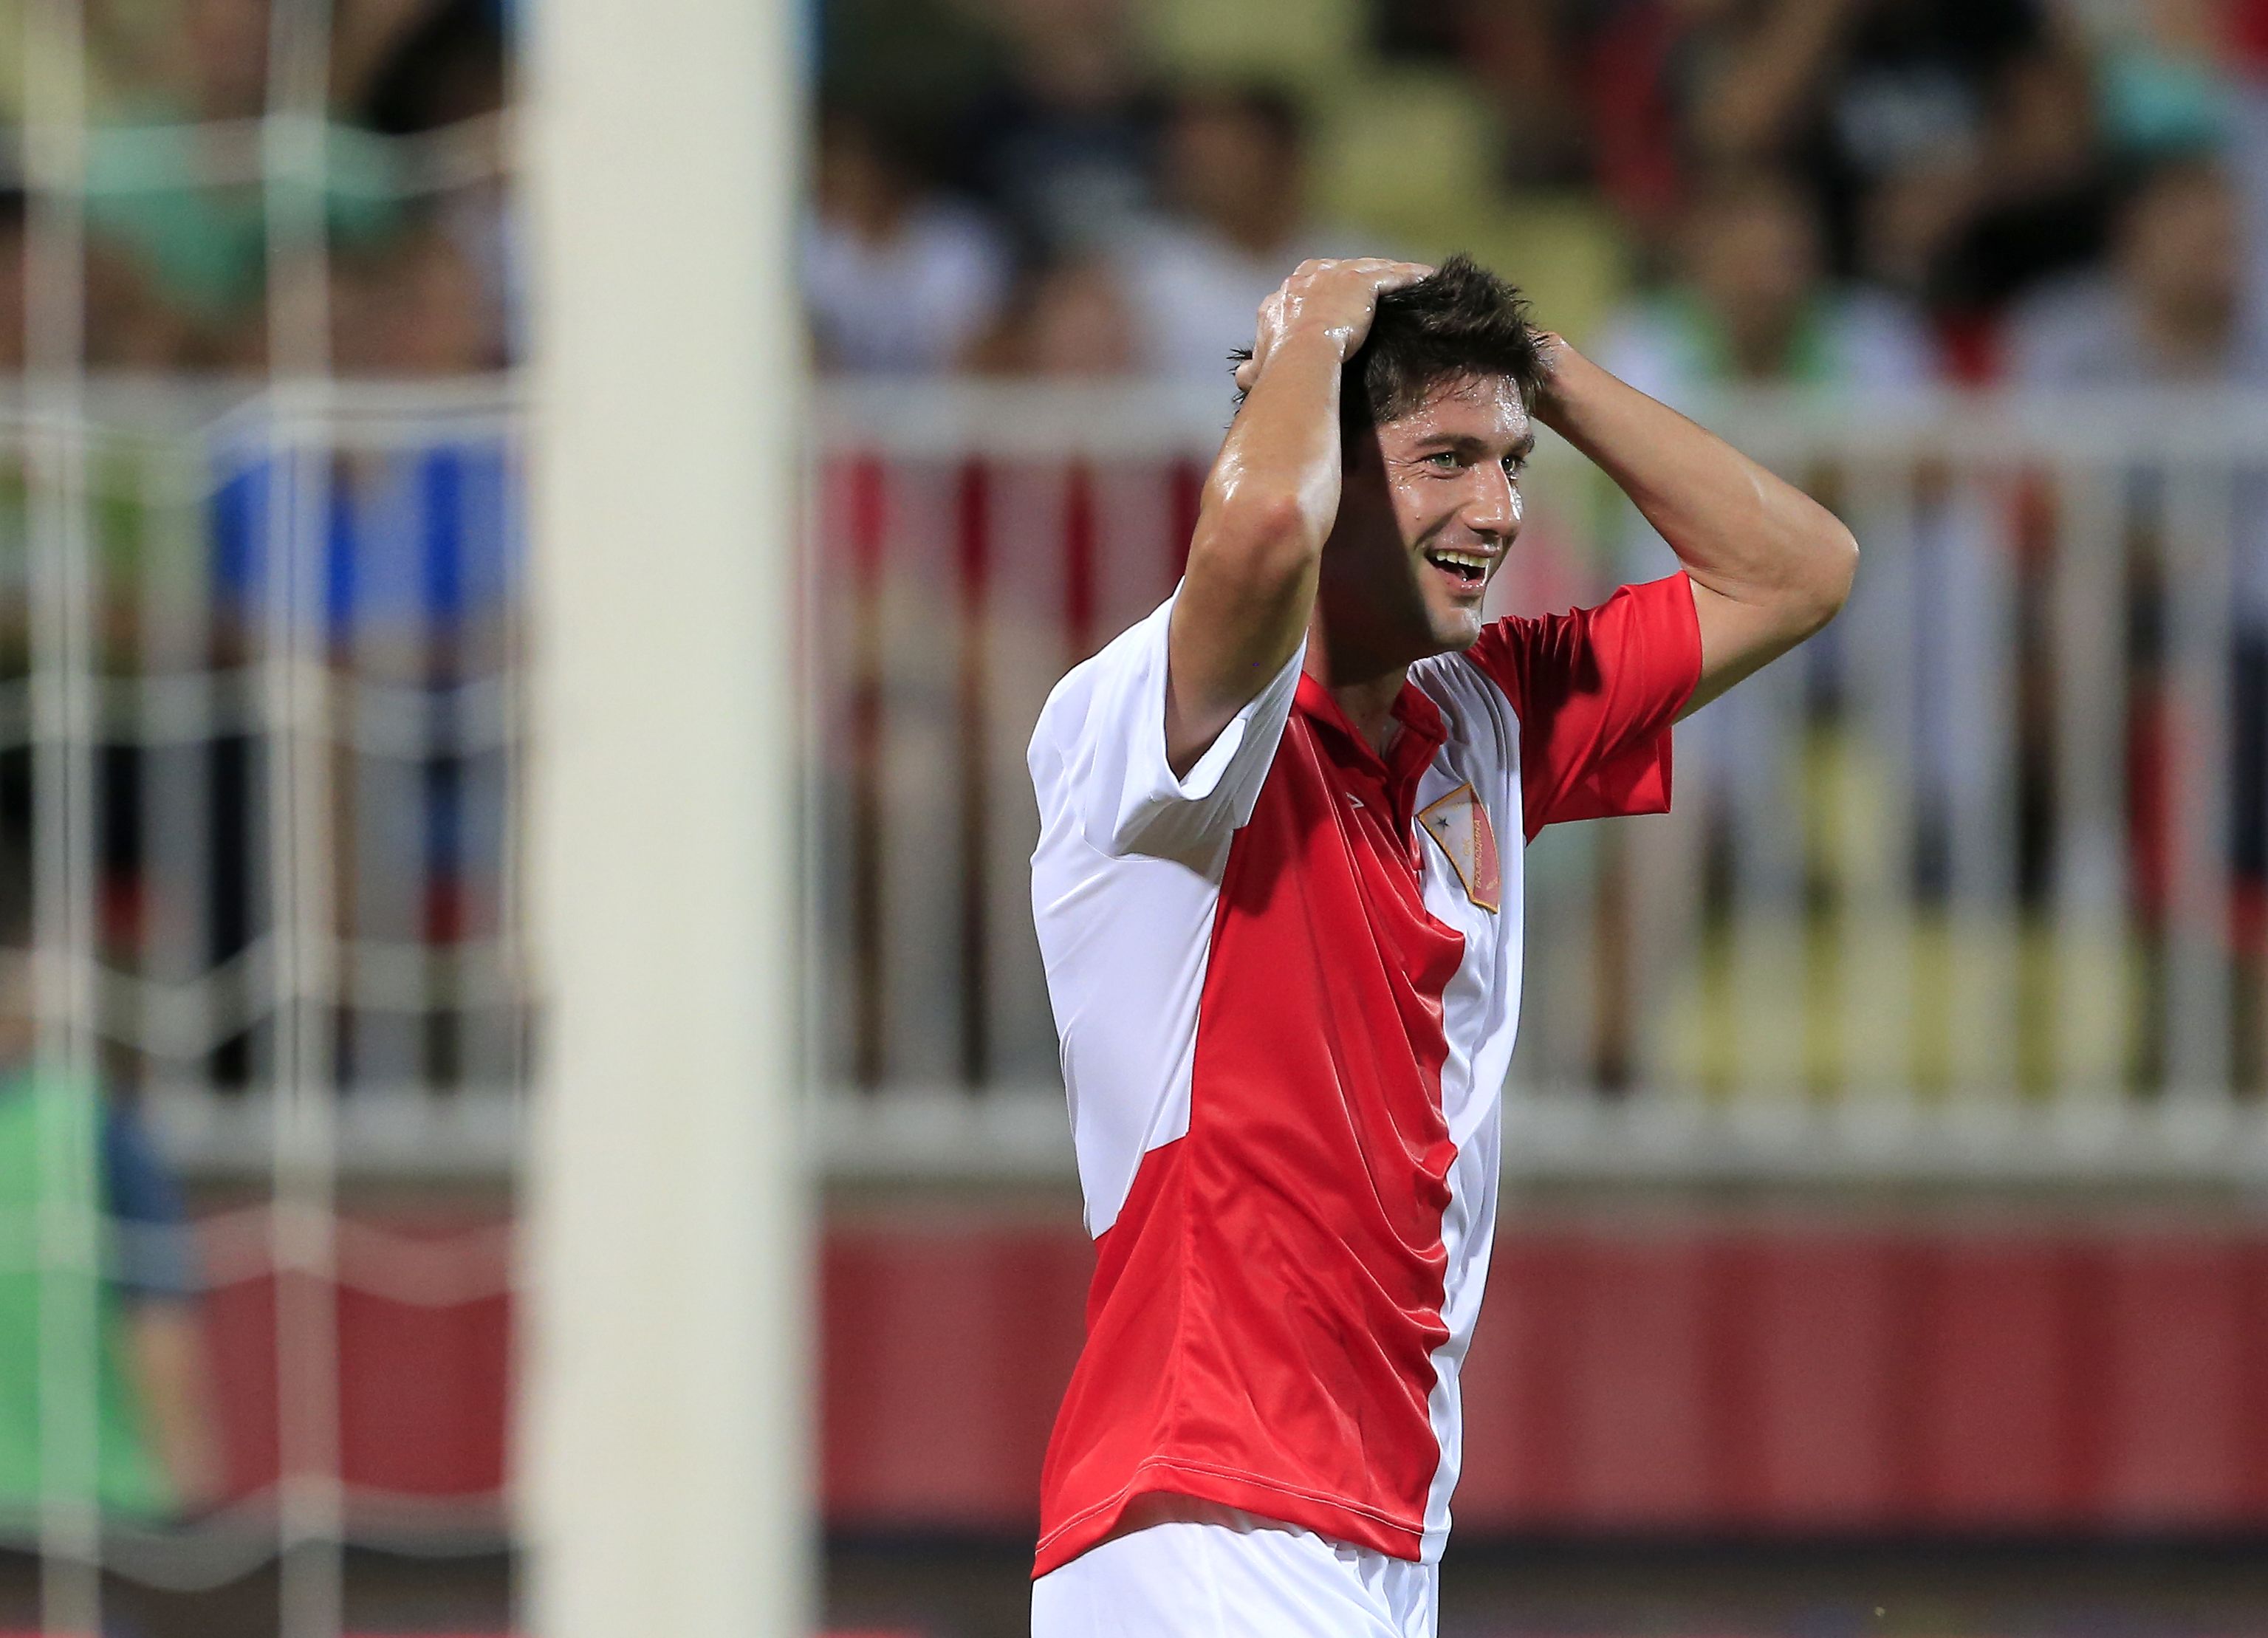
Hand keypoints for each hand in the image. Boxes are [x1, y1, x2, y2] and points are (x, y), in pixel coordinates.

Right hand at [1233, 258, 1432, 393]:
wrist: (1299, 360)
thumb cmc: (1279, 371)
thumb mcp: (1260, 369)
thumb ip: (1252, 368)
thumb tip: (1243, 375)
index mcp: (1281, 299)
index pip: (1305, 287)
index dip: (1323, 293)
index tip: (1337, 302)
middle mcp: (1305, 279)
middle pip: (1338, 272)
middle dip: (1357, 276)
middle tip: (1379, 287)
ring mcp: (1335, 276)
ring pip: (1368, 269)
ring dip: (1390, 272)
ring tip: (1412, 279)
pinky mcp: (1362, 282)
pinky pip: (1392, 275)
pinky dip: (1411, 275)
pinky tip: (1428, 278)